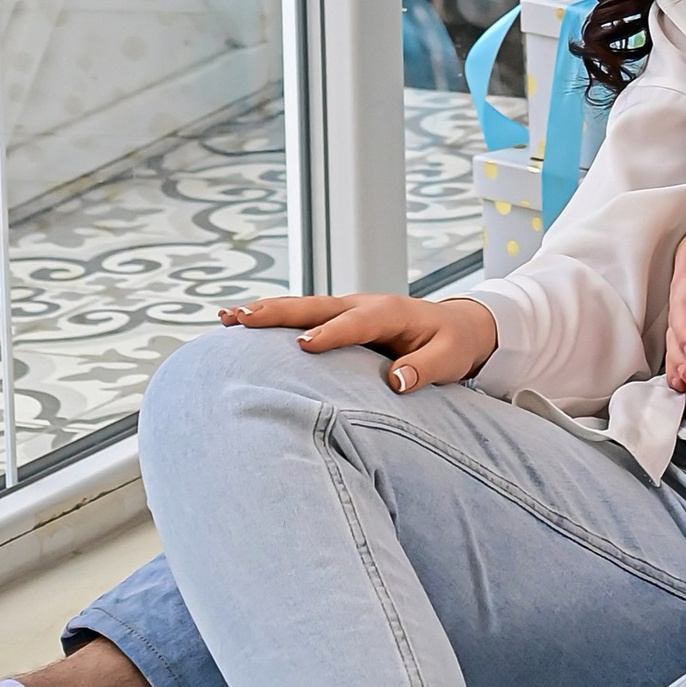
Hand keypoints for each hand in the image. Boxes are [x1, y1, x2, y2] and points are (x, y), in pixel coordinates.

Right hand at [218, 291, 497, 392]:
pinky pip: (302, 317)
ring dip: (266, 312)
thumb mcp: (449, 358)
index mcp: (388, 312)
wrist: (457, 325)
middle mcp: (361, 304)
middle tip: (242, 319)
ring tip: (228, 318)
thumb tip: (397, 382)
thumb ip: (425, 369)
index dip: (330, 334)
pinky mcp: (338, 319)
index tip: (303, 346)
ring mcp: (347, 309)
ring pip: (301, 308)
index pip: (354, 323)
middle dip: (277, 313)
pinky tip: (242, 326)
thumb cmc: (452, 344)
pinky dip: (274, 319)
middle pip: (314, 307)